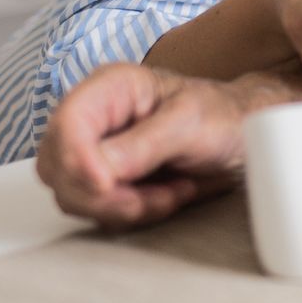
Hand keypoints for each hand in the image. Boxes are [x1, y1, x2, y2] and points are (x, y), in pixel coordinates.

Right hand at [36, 63, 268, 227]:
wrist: (243, 137)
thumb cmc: (222, 115)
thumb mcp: (189, 123)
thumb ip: (144, 144)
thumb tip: (99, 170)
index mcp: (111, 88)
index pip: (66, 124)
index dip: (77, 160)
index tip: (106, 184)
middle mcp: (95, 119)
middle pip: (58, 168)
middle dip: (102, 192)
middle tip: (147, 195)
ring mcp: (97, 152)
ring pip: (73, 195)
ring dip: (122, 206)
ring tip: (170, 192)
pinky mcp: (107, 181)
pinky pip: (96, 211)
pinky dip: (131, 214)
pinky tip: (166, 197)